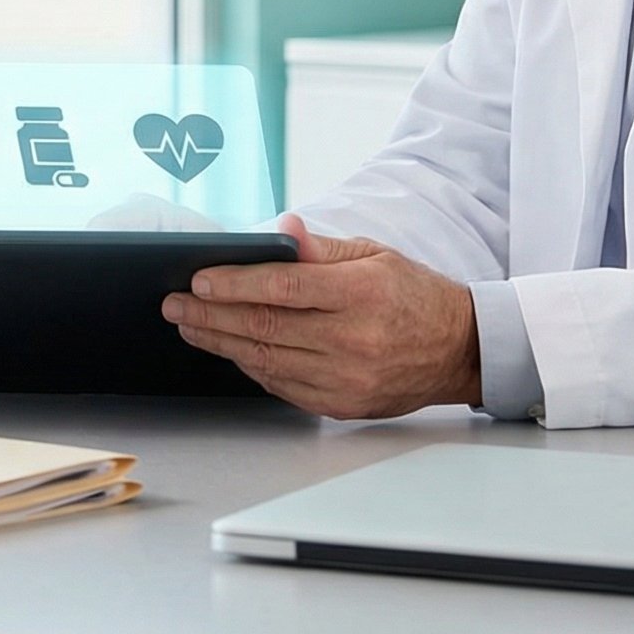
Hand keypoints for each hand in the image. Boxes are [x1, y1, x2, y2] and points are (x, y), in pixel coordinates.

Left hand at [162, 214, 480, 418]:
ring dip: (221, 343)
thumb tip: (281, 228)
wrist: (458, 349)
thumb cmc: (413, 295)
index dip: (234, 284)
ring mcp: (347, 378)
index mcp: (362, 294)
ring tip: (190, 327)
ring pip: (267, 361)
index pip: (283, 287)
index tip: (198, 280)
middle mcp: (354, 340)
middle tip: (175, 305)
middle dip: (211, 316)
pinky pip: (282, 386)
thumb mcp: (374, 255)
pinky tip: (229, 350)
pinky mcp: (342, 405)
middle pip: (265, 328)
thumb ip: (320, 248)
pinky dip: (251, 366)